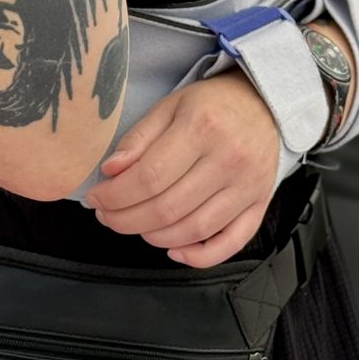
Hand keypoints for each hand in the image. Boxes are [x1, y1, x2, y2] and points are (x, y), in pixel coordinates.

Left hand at [86, 70, 279, 267]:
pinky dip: (200, 256)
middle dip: (126, 220)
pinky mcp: (260, 204)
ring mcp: (248, 185)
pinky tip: (174, 249)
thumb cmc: (210, 105)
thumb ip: (138, 138)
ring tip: (135, 225)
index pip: (149, 177)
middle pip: (168, 208)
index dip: (115, 196)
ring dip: (154, 237)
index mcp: (202, 127)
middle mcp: (229, 159)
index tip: (97, 198)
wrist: (262, 104)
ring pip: (194, 229)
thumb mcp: (169, 106)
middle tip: (107, 215)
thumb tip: (110, 171)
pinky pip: (231, 243)